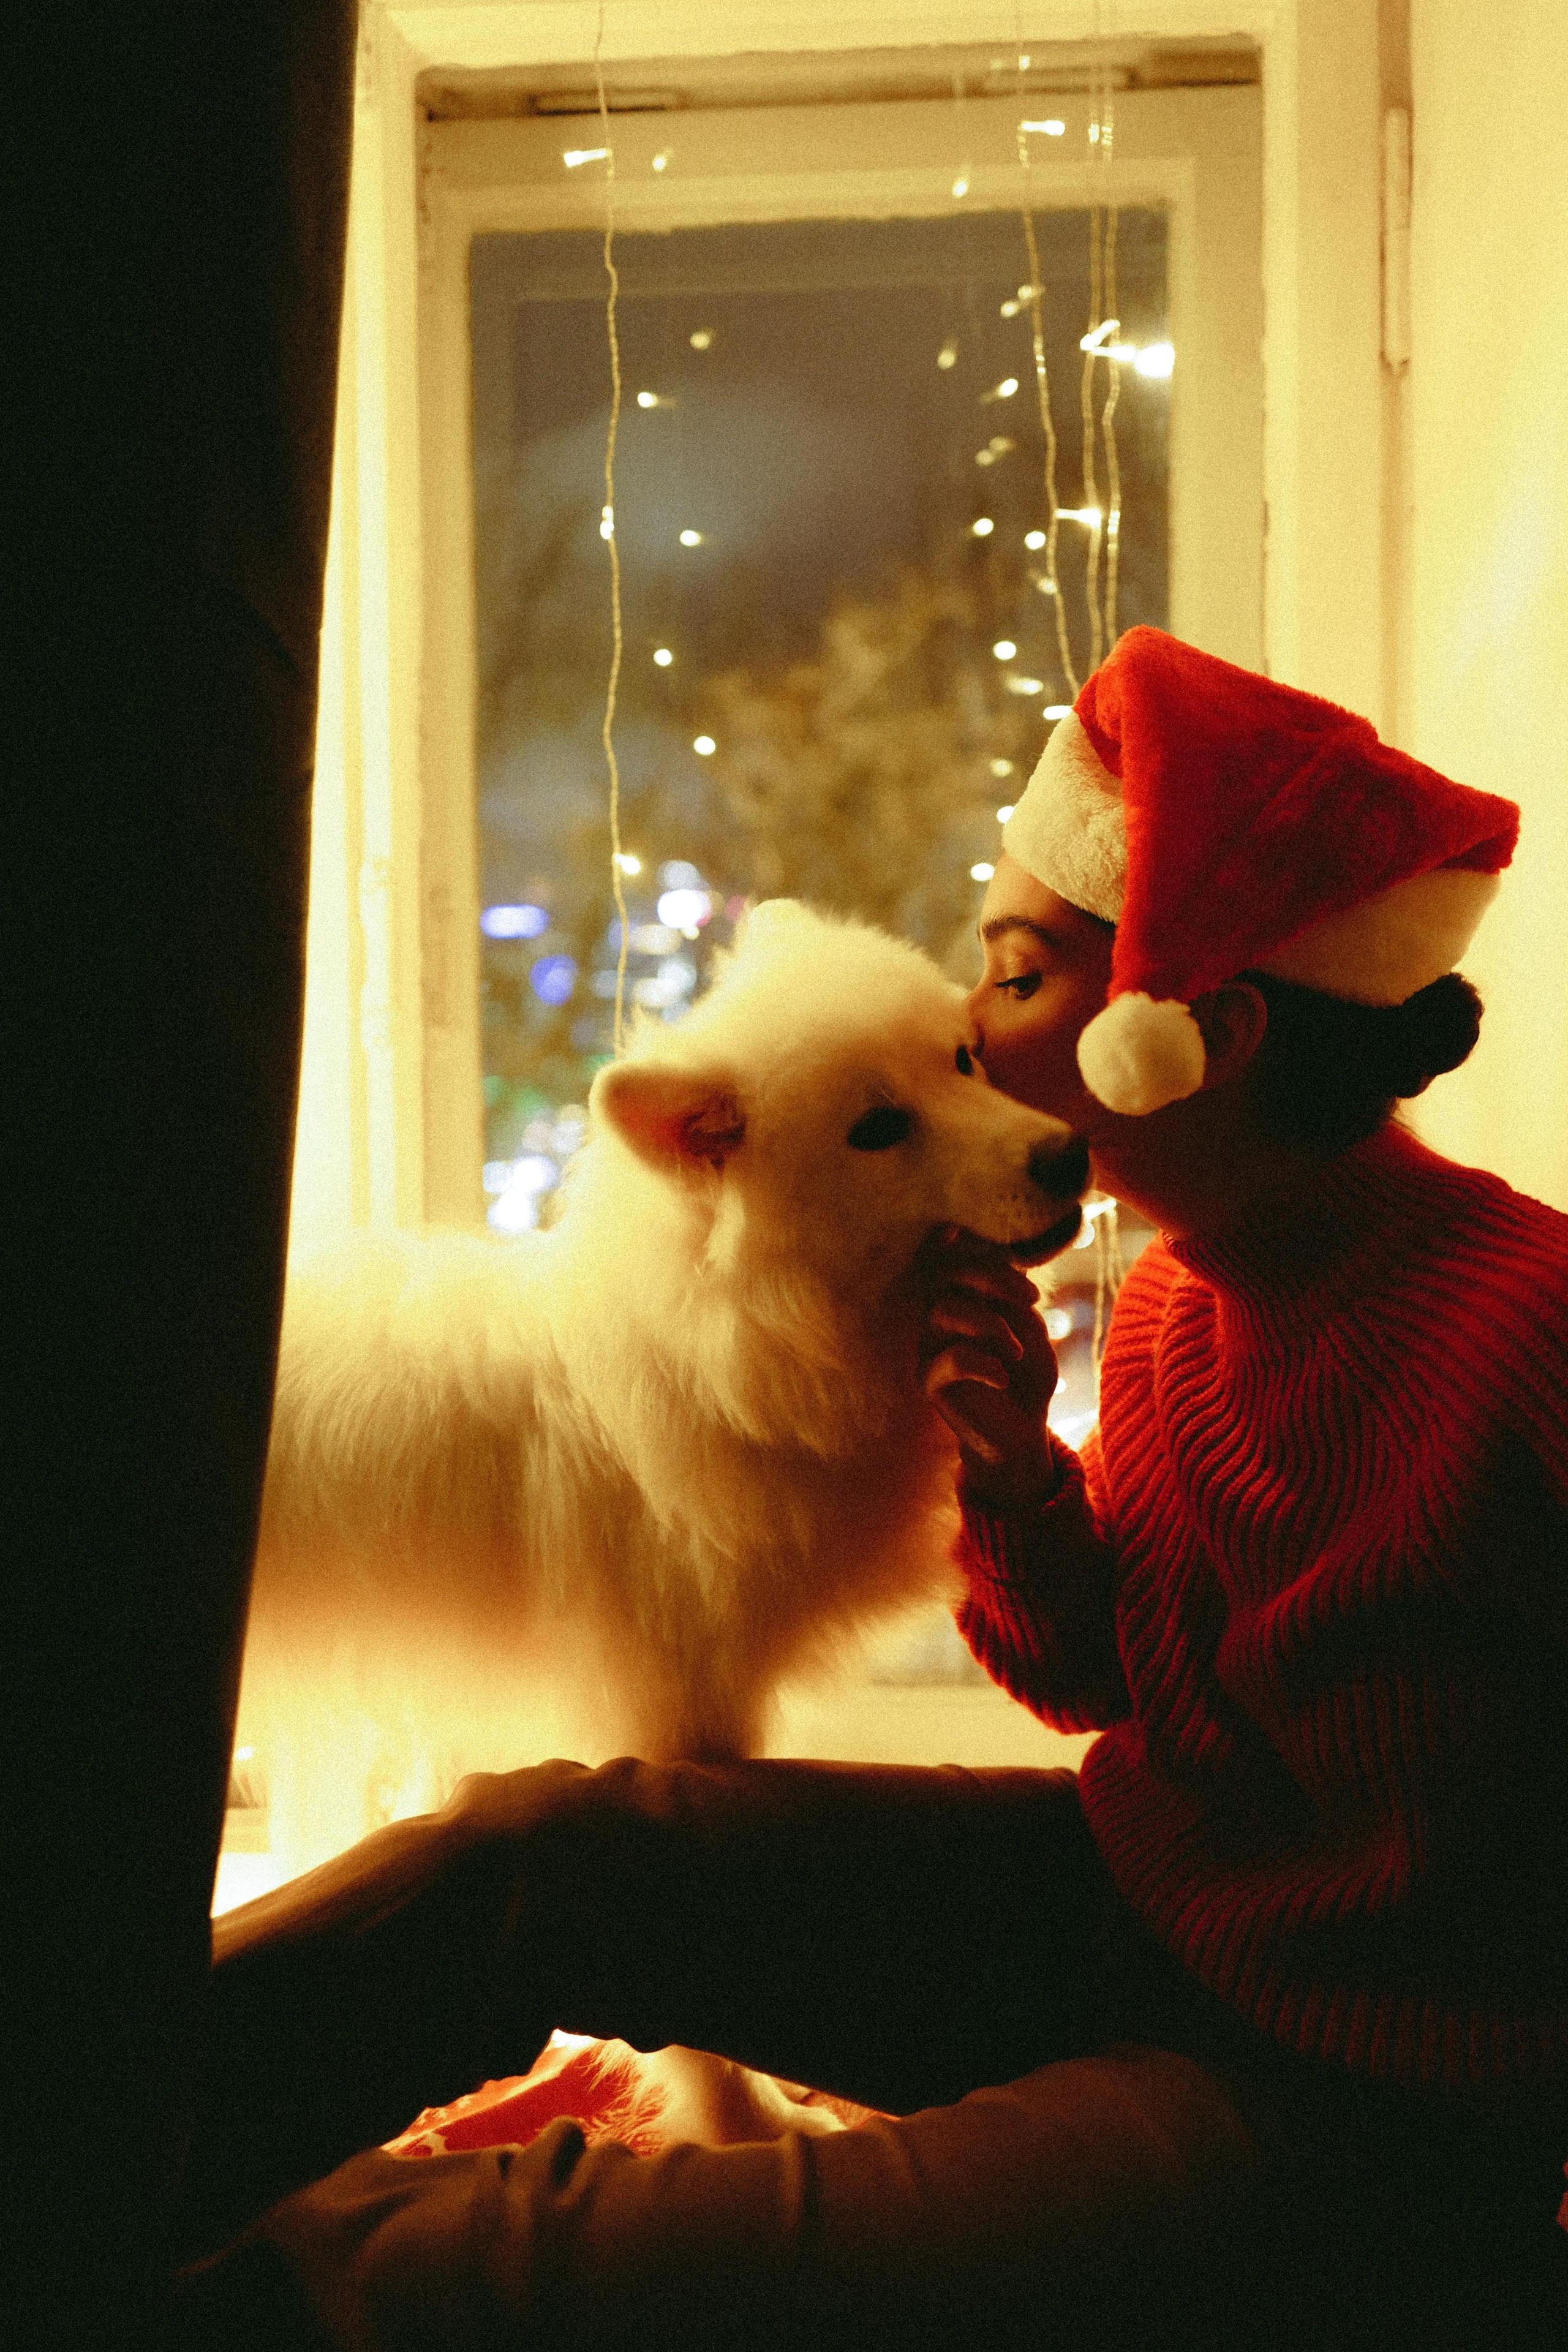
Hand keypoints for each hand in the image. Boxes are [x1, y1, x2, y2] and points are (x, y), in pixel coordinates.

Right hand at [919, 1229, 1063, 1509]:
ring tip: (1015, 1349)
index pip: (947, 1258)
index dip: (952, 1239)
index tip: (971, 1231)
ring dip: (989, 1322)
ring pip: (942, 1309)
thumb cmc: (1027, 1375)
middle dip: (988, 1273)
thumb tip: (1006, 1256)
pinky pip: (950, 1360)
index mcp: (962, 1299)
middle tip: (1029, 1296)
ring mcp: (930, 1350)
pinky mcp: (931, 1384)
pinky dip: (984, 1363)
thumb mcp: (1030, 1327)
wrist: (1024, 1434)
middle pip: (942, 1272)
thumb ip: (1014, 1295)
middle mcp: (939, 1319)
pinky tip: (1003, 1378)